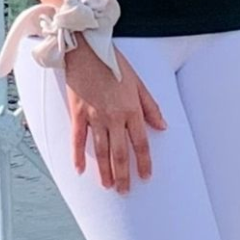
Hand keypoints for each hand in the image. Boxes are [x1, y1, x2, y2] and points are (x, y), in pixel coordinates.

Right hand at [64, 39, 166, 192]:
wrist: (87, 48)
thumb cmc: (113, 62)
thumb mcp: (138, 81)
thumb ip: (150, 106)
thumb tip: (162, 126)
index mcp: (131, 108)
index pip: (140, 142)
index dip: (144, 162)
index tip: (146, 177)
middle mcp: (114, 116)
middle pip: (120, 152)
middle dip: (124, 174)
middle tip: (125, 191)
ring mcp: (95, 116)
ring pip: (101, 150)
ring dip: (105, 171)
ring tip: (108, 186)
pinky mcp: (78, 113)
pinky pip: (78, 139)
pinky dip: (78, 156)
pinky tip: (80, 170)